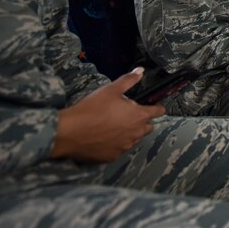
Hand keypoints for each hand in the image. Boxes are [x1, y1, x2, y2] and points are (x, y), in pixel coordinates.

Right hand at [51, 68, 165, 162]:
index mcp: (139, 116)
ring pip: (135, 139)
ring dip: (131, 133)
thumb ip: (128, 80)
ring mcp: (124, 147)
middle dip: (143, 122)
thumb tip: (141, 71)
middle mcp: (136, 133)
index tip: (157, 107)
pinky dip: (117, 144)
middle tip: (131, 116)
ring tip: (117, 126)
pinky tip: (106, 138)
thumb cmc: (92, 108)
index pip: (158, 112)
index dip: (158, 108)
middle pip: (148, 128)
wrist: (70, 132)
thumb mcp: (111, 90)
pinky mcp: (112, 157)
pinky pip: (120, 149)